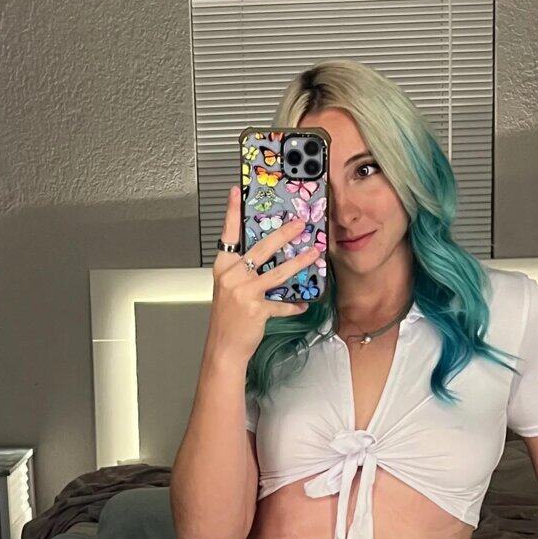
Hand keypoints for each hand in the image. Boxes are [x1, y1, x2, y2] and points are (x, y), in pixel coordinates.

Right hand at [206, 185, 323, 363]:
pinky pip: (281, 303)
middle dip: (284, 234)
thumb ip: (244, 271)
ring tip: (314, 253)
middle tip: (300, 223)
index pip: (228, 234)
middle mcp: (232, 276)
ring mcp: (244, 292)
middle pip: (261, 248)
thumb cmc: (228, 318)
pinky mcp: (256, 309)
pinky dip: (293, 304)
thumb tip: (267, 256)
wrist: (223, 347)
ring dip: (299, 262)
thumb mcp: (229, 288)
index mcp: (223, 267)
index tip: (237, 191)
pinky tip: (303, 303)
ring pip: (277, 272)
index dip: (232, 212)